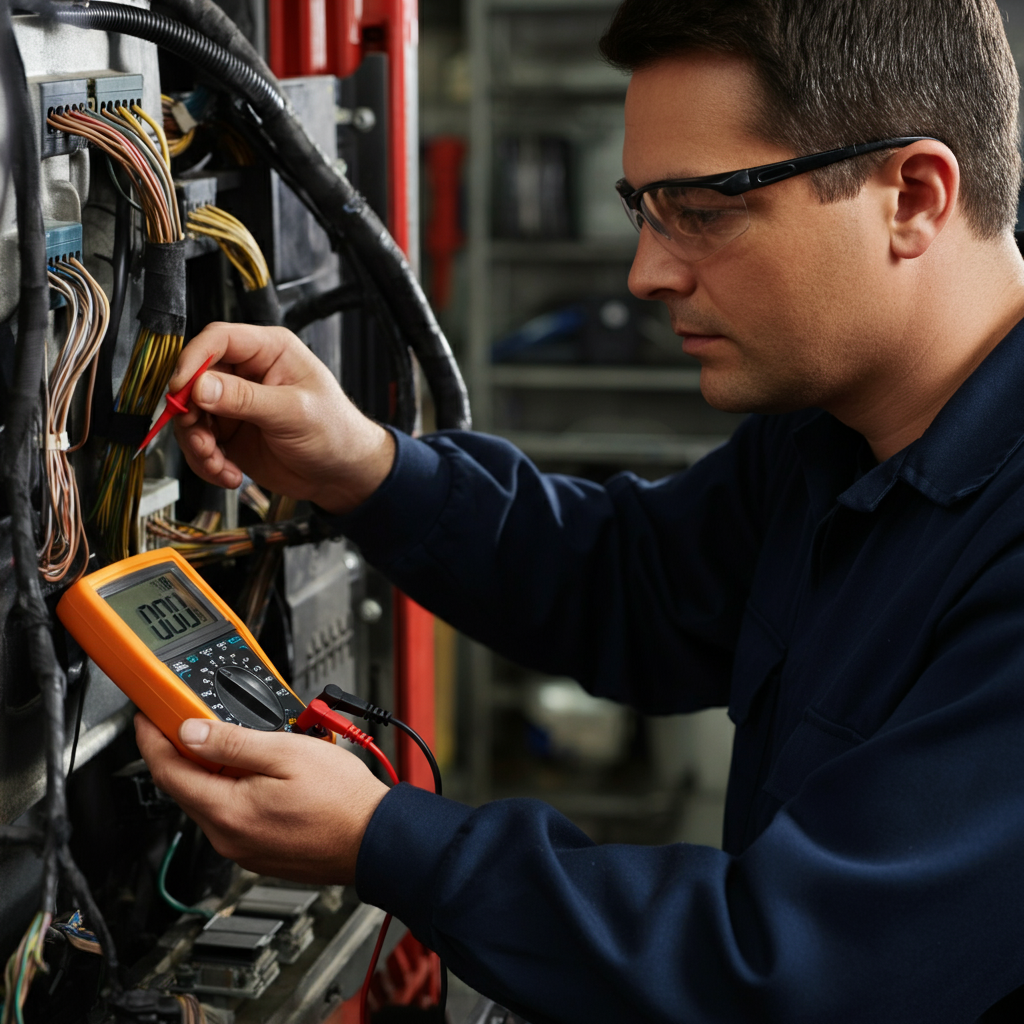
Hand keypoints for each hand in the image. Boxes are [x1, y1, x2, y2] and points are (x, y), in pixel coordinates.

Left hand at [135, 714, 389, 883]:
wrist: (376, 840)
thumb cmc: (342, 800)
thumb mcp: (287, 753)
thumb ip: (233, 742)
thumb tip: (190, 731)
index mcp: (227, 811)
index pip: (168, 771)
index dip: (152, 737)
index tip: (148, 715)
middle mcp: (228, 837)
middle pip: (186, 786)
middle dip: (183, 749)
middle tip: (191, 717)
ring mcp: (243, 849)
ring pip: (211, 800)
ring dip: (213, 769)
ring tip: (238, 739)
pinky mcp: (260, 853)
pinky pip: (233, 815)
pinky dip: (233, 789)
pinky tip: (259, 772)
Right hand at [170, 322, 395, 513]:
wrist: (342, 475)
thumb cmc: (336, 432)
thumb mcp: (293, 412)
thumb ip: (245, 399)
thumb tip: (201, 386)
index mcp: (269, 351)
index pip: (218, 339)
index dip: (193, 360)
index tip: (182, 389)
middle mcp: (247, 373)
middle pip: (194, 380)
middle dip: (191, 414)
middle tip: (201, 441)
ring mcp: (235, 404)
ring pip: (191, 415)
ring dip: (198, 445)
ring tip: (218, 464)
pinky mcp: (230, 433)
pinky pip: (200, 443)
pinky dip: (207, 462)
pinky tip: (229, 474)